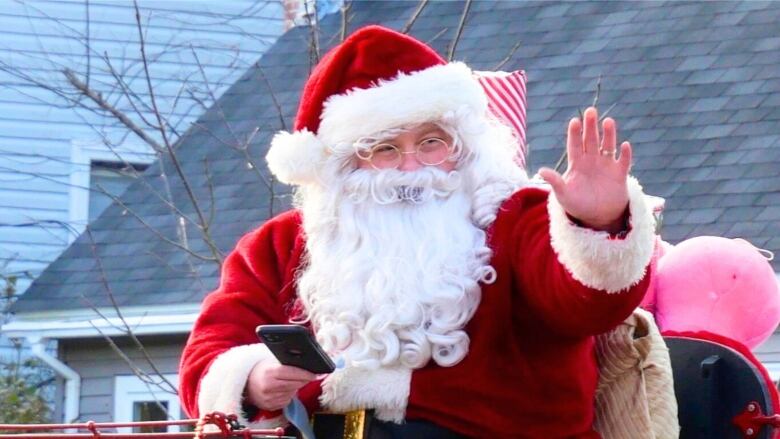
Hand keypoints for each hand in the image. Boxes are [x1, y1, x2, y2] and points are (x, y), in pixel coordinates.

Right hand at [245, 359, 316, 410]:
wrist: (245, 384)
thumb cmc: (260, 370)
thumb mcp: (271, 362)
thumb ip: (286, 363)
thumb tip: (305, 365)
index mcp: (269, 372)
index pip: (292, 373)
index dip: (305, 374)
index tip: (314, 374)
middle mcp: (268, 386)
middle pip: (294, 384)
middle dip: (303, 380)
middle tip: (308, 376)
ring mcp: (268, 398)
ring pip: (292, 393)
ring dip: (295, 388)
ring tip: (291, 381)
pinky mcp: (270, 406)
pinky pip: (286, 401)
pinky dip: (288, 395)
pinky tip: (284, 389)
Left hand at [538, 107, 630, 232]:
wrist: (598, 217)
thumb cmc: (578, 206)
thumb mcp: (563, 195)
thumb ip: (555, 182)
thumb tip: (541, 171)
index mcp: (577, 164)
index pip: (575, 145)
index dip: (575, 133)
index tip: (574, 121)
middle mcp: (592, 161)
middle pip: (591, 140)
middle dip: (590, 126)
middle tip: (591, 110)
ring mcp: (606, 166)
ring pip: (608, 146)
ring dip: (609, 134)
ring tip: (608, 121)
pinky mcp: (620, 174)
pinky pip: (623, 161)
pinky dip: (625, 154)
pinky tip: (625, 146)